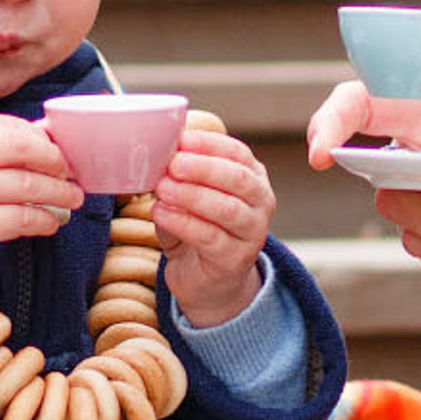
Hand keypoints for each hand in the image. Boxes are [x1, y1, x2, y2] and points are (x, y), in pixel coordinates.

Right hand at [0, 113, 81, 298]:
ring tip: (71, 199)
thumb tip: (45, 142)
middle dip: (54, 159)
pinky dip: (44, 220)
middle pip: (21, 147)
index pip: (5, 125)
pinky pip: (22, 217)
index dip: (39, 138)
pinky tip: (51, 223)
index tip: (58, 152)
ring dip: (58, 193)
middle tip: (70, 173)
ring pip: (26, 184)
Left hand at [152, 125, 275, 326]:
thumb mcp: (190, 194)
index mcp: (253, 177)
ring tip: (162, 188)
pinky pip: (209, 237)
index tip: (181, 139)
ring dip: (191, 195)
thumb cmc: (197, 227)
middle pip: (238, 179)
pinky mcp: (235, 259)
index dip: (209, 144)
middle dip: (203, 167)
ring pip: (227, 209)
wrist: (205, 280)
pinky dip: (182, 222)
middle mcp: (261, 203)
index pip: (237, 153)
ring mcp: (253, 233)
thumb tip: (159, 150)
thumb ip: (181, 174)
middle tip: (173, 164)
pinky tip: (160, 212)